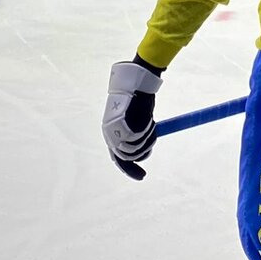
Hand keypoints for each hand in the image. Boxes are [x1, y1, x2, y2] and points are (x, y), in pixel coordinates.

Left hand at [102, 61, 162, 179]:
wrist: (138, 83)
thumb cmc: (139, 98)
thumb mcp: (137, 119)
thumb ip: (137, 133)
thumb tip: (143, 146)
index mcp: (110, 132)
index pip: (117, 157)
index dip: (128, 168)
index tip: (140, 175)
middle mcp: (109, 133)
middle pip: (122, 160)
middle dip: (133, 169)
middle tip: (143, 176)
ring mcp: (115, 131)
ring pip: (134, 151)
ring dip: (147, 142)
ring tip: (151, 126)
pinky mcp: (122, 128)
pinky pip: (140, 140)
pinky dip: (148, 134)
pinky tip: (149, 122)